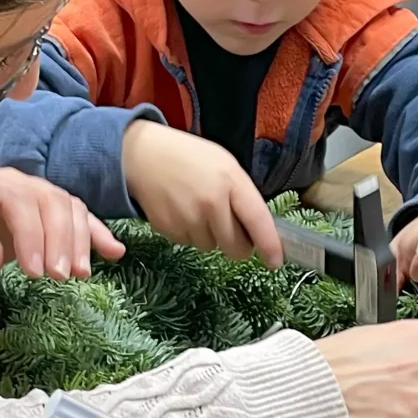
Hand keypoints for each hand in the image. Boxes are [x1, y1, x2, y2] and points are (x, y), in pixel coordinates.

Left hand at [0, 167, 124, 279]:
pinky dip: (95, 233)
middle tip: (61, 278)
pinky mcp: (40, 214)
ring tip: (79, 275)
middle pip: (50, 200)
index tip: (36, 272)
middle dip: (61, 239)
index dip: (33, 233)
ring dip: (81, 239)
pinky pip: (75, 216)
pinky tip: (113, 252)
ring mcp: (29, 196)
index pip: (18, 200)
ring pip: (67, 206)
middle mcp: (11, 183)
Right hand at [122, 121, 283, 266]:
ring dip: (210, 236)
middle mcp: (211, 203)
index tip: (276, 262)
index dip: (269, 246)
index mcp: (230, 182)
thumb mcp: (224, 165)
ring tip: (197, 208)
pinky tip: (181, 211)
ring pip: (211, 247)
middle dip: (238, 244)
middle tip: (231, 228)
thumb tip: (256, 230)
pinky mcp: (168, 230)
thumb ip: (242, 195)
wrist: (142, 154)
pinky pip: (189, 244)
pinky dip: (189, 233)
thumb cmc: (189, 157)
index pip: (258, 221)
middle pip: (235, 247)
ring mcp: (188, 219)